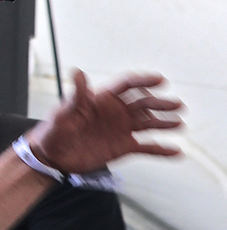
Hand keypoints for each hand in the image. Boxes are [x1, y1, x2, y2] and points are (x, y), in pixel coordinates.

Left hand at [29, 70, 183, 173]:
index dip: (144, 81)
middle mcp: (116, 112)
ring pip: (149, 123)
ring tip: (179, 124)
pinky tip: (176, 152)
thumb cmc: (53, 131)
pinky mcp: (123, 147)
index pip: (128, 85)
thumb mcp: (63, 113)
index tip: (161, 81)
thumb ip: (75, 96)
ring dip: (165, 123)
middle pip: (143, 103)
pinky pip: (146, 147)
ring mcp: (121, 129)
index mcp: (103, 98)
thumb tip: (77, 72)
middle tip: (176, 106)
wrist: (51, 156)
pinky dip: (161, 150)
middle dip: (160, 103)